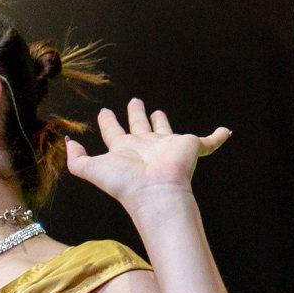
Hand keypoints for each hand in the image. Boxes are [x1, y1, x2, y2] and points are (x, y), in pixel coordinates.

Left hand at [65, 98, 229, 208]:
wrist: (156, 192)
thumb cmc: (125, 183)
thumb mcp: (91, 169)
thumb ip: (76, 159)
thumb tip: (67, 142)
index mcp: (125, 150)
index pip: (114, 132)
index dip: (108, 122)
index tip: (105, 111)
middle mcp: (145, 147)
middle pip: (138, 126)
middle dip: (135, 114)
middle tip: (134, 101)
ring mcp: (167, 147)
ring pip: (165, 129)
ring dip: (162, 121)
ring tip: (158, 111)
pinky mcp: (189, 147)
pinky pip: (207, 142)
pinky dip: (217, 137)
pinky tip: (226, 132)